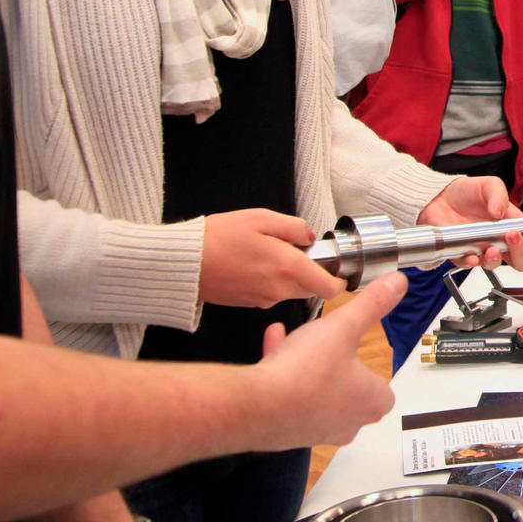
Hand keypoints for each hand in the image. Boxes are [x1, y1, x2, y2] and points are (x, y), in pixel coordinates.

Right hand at [199, 209, 343, 307]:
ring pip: (290, 290)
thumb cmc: (218, 237)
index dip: (338, 281)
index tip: (339, 272)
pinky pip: (271, 294)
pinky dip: (271, 281)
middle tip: (295, 251)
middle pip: (310, 288)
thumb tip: (309, 238)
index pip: (328, 287)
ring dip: (289, 276)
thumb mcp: (261, 218)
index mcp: (288, 267)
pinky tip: (253, 265)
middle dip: (311, 273)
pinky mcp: (249, 303)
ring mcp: (263, 299)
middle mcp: (279, 289)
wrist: (183, 263)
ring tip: (266, 254)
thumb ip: (294, 227)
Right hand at [251, 272, 406, 449]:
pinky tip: (275, 345)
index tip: (358, 351)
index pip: (384, 389)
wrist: (257, 406)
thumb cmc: (304, 374)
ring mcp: (317, 430)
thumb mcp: (342, 327)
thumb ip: (371, 305)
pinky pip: (291, 398)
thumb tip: (396, 284)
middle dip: (335, 364)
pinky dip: (285, 375)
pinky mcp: (288, 432)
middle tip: (326, 346)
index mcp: (371, 402)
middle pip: (348, 389)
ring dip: (307, 366)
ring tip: (296, 341)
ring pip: (316, 391)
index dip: (370, 368)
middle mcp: (347, 423)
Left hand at [418, 176, 522, 270]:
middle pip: (520, 262)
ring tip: (493, 248)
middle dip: (522, 255)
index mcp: (512, 226)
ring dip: (496, 260)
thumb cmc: (467, 192)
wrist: (440, 196)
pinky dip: (472, 262)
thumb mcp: (488, 185)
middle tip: (513, 238)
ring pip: (496, 265)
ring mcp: (482, 249)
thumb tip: (500, 212)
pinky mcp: (463, 253)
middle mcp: (500, 241)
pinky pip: (470, 265)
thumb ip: (498, 195)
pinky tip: (473, 255)